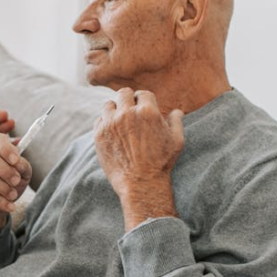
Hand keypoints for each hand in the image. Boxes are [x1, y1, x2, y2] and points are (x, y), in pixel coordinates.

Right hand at [0, 133, 31, 235]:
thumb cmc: (8, 185)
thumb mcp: (22, 175)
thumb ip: (23, 166)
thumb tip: (19, 164)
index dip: (6, 149)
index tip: (16, 161)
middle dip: (5, 169)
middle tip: (16, 181)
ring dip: (2, 186)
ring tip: (13, 195)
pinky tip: (9, 206)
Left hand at [94, 88, 183, 229]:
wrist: (140, 184)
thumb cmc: (161, 163)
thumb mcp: (177, 141)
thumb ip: (176, 122)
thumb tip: (177, 111)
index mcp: (147, 111)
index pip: (142, 94)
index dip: (144, 100)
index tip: (143, 107)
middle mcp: (127, 114)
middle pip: (123, 93)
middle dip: (128, 99)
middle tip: (130, 110)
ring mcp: (110, 123)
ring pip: (108, 105)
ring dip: (115, 110)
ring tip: (120, 120)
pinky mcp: (99, 134)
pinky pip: (99, 120)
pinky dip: (105, 123)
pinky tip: (112, 132)